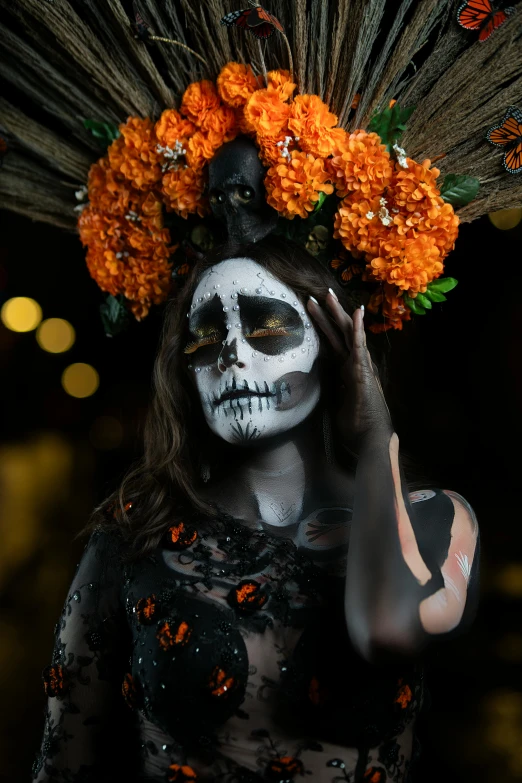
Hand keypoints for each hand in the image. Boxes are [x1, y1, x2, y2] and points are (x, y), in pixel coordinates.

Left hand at [307, 290, 392, 449]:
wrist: (370, 439)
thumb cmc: (354, 425)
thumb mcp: (335, 402)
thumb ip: (329, 389)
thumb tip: (314, 385)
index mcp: (347, 369)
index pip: (333, 341)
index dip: (322, 325)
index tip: (311, 308)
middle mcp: (355, 363)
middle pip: (339, 332)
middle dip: (328, 313)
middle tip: (316, 293)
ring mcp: (361, 366)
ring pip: (348, 334)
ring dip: (338, 313)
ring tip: (327, 294)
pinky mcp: (363, 372)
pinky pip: (360, 346)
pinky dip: (358, 329)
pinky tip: (356, 313)